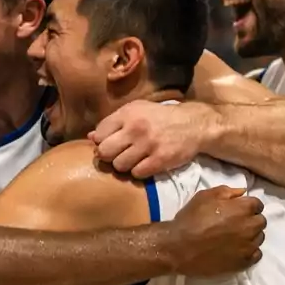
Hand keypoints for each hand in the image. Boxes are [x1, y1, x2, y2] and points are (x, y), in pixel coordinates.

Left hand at [90, 100, 206, 178]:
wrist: (193, 125)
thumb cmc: (160, 118)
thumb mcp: (137, 111)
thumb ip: (113, 122)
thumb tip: (91, 137)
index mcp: (128, 113)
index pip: (99, 134)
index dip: (102, 142)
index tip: (111, 143)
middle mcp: (136, 128)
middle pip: (105, 152)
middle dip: (109, 156)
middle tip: (118, 155)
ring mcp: (148, 145)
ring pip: (119, 165)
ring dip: (124, 166)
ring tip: (133, 160)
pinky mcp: (160, 160)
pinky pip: (136, 174)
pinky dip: (138, 172)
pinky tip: (145, 165)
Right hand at [165, 187, 265, 275]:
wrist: (179, 247)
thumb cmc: (191, 219)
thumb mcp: (205, 196)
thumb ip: (227, 191)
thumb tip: (243, 192)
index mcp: (244, 208)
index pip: (258, 204)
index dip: (247, 206)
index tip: (237, 210)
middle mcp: (251, 226)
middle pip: (261, 221)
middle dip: (251, 220)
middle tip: (236, 223)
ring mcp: (249, 246)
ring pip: (259, 238)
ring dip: (251, 236)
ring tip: (234, 238)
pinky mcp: (244, 262)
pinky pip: (256, 255)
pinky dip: (249, 251)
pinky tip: (237, 250)